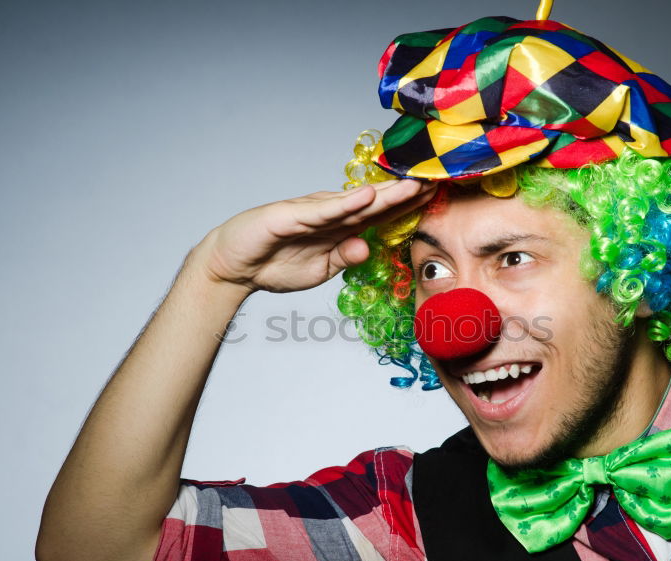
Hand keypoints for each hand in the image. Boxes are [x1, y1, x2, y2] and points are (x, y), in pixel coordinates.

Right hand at [190, 179, 435, 293]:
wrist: (233, 267)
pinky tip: (367, 196)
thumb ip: (344, 258)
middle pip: (374, 203)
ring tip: (413, 184)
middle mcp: (329, 214)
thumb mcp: (320, 270)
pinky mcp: (290, 216)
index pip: (380, 215)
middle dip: (405, 194)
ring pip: (353, 202)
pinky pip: (322, 211)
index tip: (435, 197)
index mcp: (339, 227)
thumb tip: (368, 249)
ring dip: (384, 193)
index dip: (407, 207)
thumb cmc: (274, 265)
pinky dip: (345, 204)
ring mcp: (310, 212)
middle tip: (437, 180)